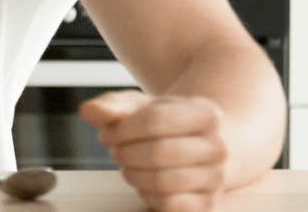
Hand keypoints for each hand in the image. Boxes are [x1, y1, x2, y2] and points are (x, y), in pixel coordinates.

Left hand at [80, 90, 228, 211]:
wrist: (202, 146)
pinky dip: (148, 196)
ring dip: (134, 175)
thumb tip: (89, 111)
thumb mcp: (141, 106)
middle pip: (158, 152)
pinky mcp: (207, 204)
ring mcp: (216, 178)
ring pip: (162, 182)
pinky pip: (170, 205)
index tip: (107, 134)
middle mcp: (218, 147)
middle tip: (117, 152)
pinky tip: (146, 184)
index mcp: (206, 114)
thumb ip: (113, 105)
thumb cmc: (166, 124)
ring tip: (129, 166)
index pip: (156, 119)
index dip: (122, 129)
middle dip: (126, 154)